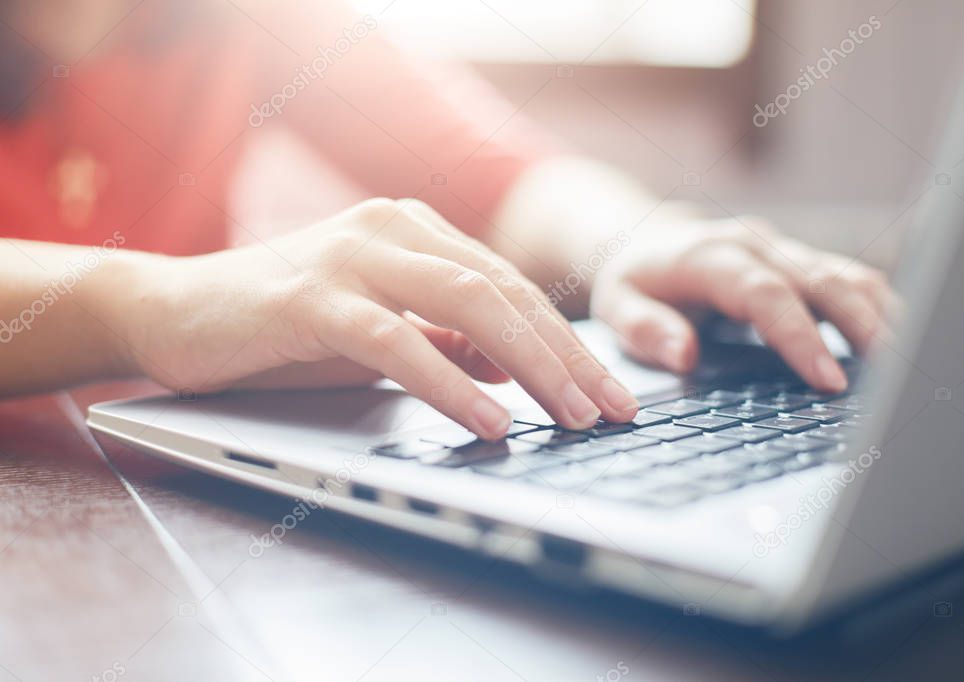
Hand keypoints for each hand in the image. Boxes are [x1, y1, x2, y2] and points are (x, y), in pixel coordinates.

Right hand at [110, 198, 638, 438]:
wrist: (172, 311)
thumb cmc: (281, 325)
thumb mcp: (380, 331)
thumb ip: (443, 338)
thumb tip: (513, 367)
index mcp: (414, 230)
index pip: (511, 285)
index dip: (568, 340)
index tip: (610, 392)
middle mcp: (391, 228)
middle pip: (503, 291)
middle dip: (566, 355)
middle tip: (610, 410)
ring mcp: (349, 256)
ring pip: (464, 303)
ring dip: (529, 365)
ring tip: (569, 417)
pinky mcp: (308, 297)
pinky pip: (396, 339)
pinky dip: (450, 382)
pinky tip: (489, 421)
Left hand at [590, 216, 897, 391]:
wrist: (646, 237)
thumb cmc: (633, 280)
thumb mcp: (616, 304)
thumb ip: (643, 328)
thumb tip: (685, 354)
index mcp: (710, 256)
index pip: (765, 294)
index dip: (799, 335)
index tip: (828, 378)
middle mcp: (754, 245)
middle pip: (820, 279)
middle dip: (860, 325)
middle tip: (891, 374)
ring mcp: (782, 249)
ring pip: (844, 275)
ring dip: (879, 316)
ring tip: (909, 363)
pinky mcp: (800, 260)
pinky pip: (848, 278)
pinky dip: (877, 306)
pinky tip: (898, 340)